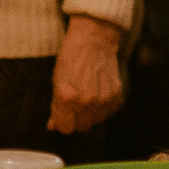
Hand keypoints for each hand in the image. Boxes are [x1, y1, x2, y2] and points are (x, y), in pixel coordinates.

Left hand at [48, 15, 125, 133]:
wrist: (94, 40)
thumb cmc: (71, 58)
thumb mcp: (57, 81)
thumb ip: (55, 107)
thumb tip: (53, 125)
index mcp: (66, 98)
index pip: (65, 128)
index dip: (63, 122)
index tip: (63, 116)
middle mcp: (85, 101)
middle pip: (82, 127)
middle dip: (77, 119)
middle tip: (75, 106)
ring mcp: (102, 98)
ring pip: (96, 120)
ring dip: (91, 114)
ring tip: (87, 97)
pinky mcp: (116, 93)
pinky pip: (108, 111)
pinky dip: (103, 106)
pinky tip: (98, 92)